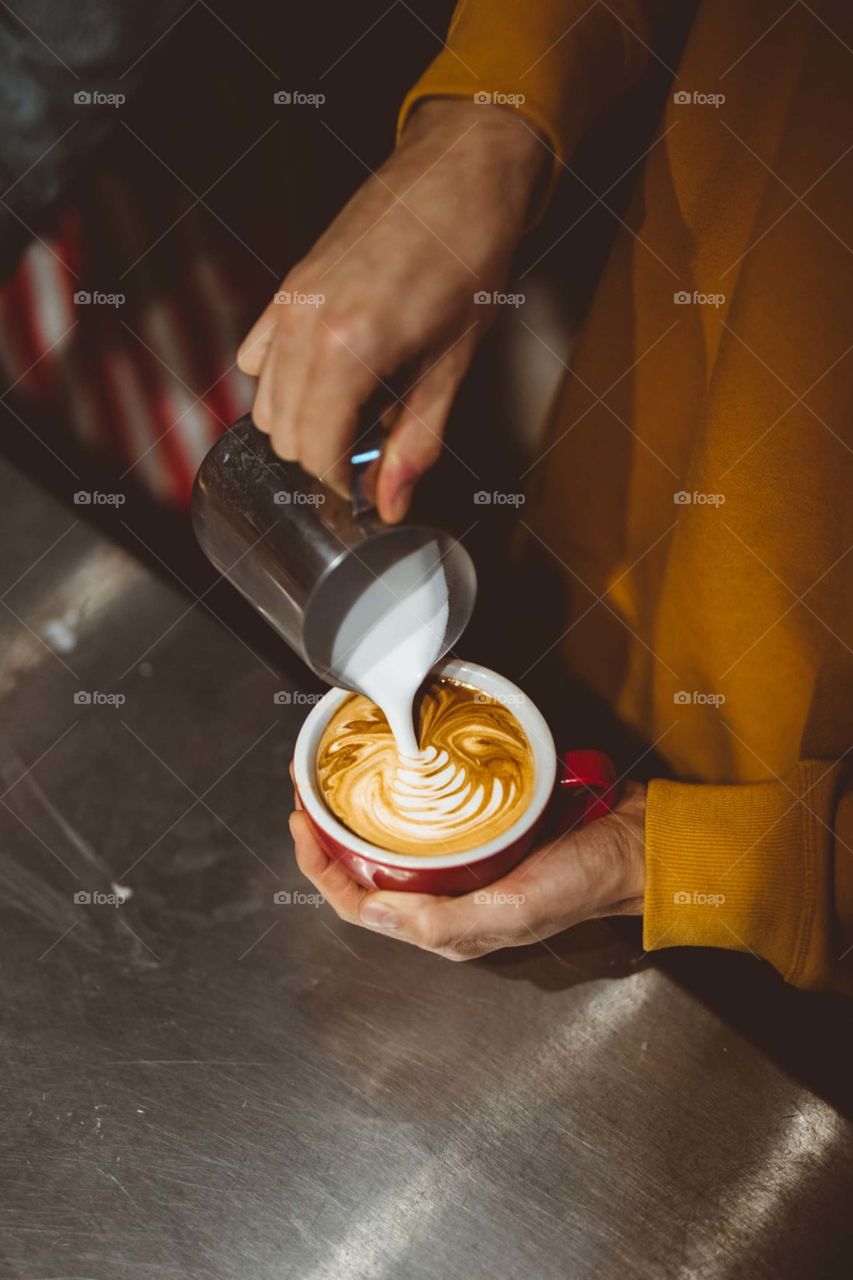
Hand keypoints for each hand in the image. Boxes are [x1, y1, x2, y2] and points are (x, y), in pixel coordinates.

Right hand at [238, 99, 544, 521]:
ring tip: (354, 416)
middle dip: (323, 457)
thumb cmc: (468, 257)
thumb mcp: (454, 363)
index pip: (315, 451)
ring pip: (264, 402)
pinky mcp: (289, 286)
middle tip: (369, 453)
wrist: (460, 172)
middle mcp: (306, 326)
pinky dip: (282, 385)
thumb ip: (417, 440)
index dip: (341, 482)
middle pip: (284, 434)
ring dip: (302, 425)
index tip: (367, 489)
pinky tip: (327, 380)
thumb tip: (392, 504)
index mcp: (350, 349)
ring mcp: (290, 302)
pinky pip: (259, 358)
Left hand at [290, 783, 645, 959]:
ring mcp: (462, 863)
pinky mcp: (481, 830)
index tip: (301, 821)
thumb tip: (374, 908)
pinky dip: (400, 796)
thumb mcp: (515, 909)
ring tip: (333, 779)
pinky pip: (426, 816)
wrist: (636, 846)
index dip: (318, 867)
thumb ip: (445, 921)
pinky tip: (392, 770)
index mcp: (444, 927)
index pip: (358, 904)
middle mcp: (445, 898)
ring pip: (390, 843)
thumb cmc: (585, 882)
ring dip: (356, 814)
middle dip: (326, 834)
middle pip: (365, 871)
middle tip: (306, 790)